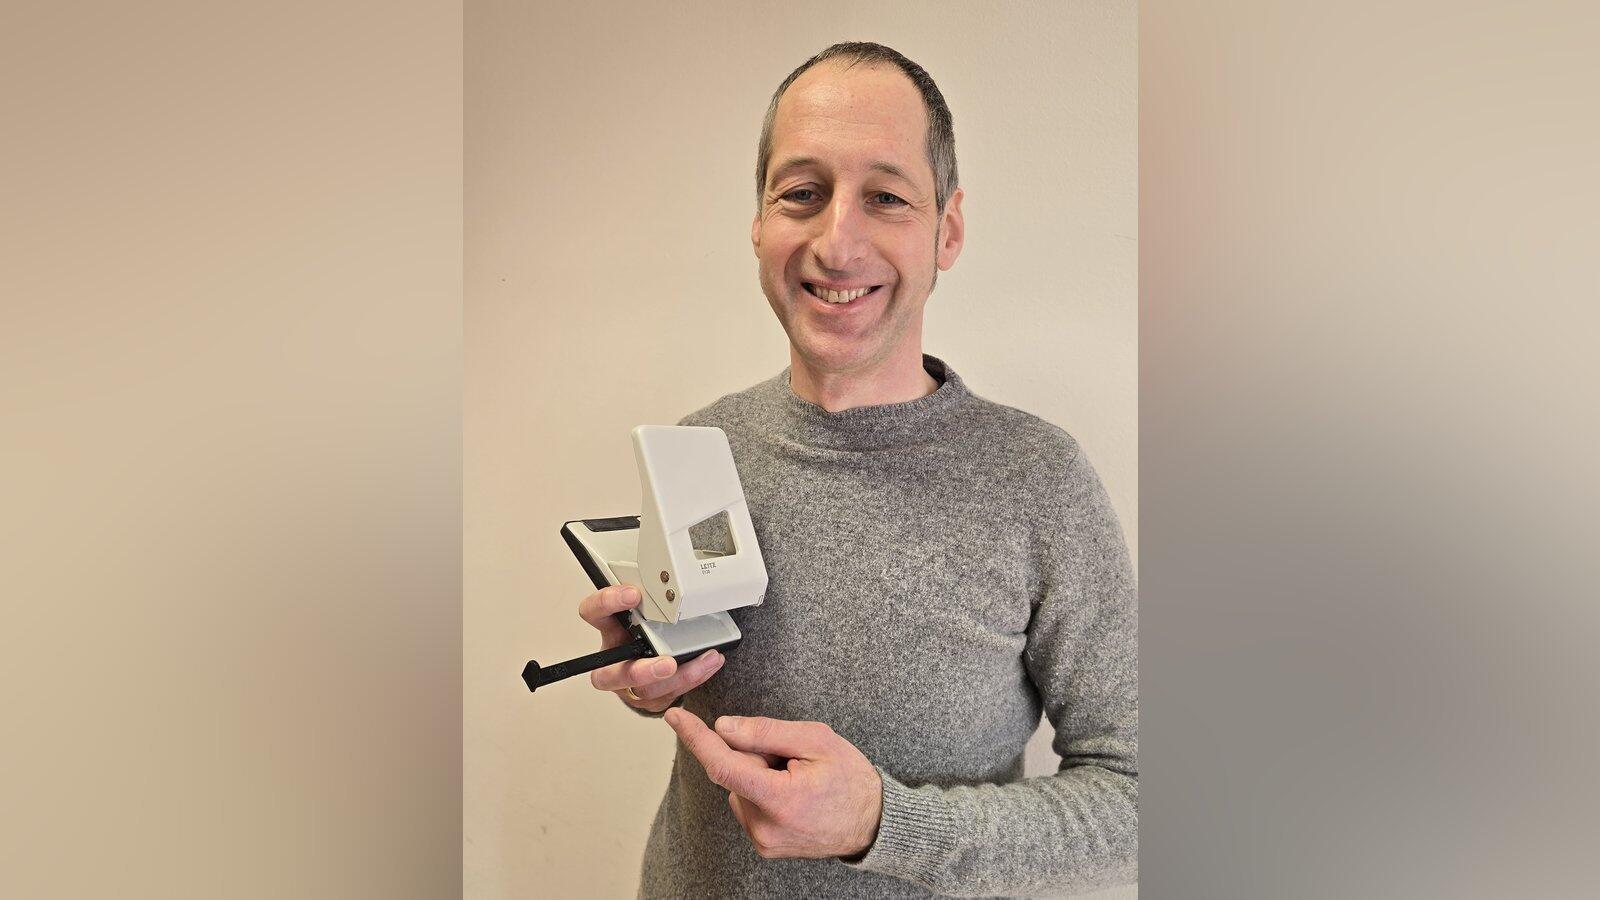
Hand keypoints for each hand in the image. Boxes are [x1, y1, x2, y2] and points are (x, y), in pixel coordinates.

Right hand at [577, 584, 724, 712]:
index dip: (606, 603)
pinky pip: (671, 695)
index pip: (592, 613)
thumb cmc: (645, 632)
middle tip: (667, 663)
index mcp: (609, 631)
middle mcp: (613, 662)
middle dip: (640, 671)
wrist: (653, 665)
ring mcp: (629, 686)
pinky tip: (709, 664)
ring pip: (647, 691)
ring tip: (705, 660)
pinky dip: (694, 677)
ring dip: (679, 677)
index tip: (633, 594)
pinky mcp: (650, 699)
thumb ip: (650, 598)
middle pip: (609, 675)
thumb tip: (671, 577)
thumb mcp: (642, 610)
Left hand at [664, 708, 882, 859]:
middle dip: (752, 754)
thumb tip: (725, 728)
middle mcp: (765, 826)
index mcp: (780, 799)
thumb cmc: (850, 779)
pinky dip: (761, 791)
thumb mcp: (816, 740)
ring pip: (739, 788)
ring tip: (796, 778)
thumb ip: (767, 732)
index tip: (677, 717)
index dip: (696, 738)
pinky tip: (791, 793)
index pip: (723, 765)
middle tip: (789, 755)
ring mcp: (763, 840)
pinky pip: (747, 805)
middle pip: (734, 773)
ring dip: (757, 774)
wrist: (872, 823)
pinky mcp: (763, 845)